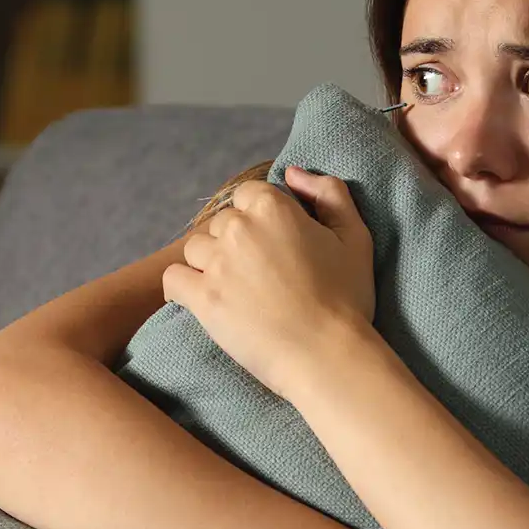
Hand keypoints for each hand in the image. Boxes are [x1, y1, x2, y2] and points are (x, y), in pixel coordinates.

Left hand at [161, 169, 375, 398]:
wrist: (327, 355)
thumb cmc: (346, 298)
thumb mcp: (355, 236)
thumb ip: (329, 193)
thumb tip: (293, 172)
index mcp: (272, 206)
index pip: (248, 194)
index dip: (261, 218)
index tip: (275, 245)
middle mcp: (238, 227)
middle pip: (220, 222)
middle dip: (235, 242)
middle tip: (259, 274)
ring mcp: (216, 264)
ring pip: (195, 249)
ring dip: (209, 264)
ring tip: (235, 290)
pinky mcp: (201, 298)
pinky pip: (173, 280)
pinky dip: (182, 288)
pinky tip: (201, 299)